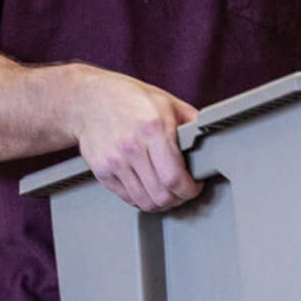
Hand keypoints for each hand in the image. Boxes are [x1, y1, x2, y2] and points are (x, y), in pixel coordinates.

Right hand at [58, 66, 199, 210]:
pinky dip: (141, 198)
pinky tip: (147, 186)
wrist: (88, 99)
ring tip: (166, 192)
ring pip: (145, 202)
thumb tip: (212, 139)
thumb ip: (190, 121)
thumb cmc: (129, 98)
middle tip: (182, 192)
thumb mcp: (166, 101)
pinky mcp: (102, 171)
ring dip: (160, 203)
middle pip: (161, 196)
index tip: (194, 186)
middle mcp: (132, 147)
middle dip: (177, 199)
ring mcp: (114, 161)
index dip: (190, 190)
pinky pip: (128, 198)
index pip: (174, 178)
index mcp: (153, 129)